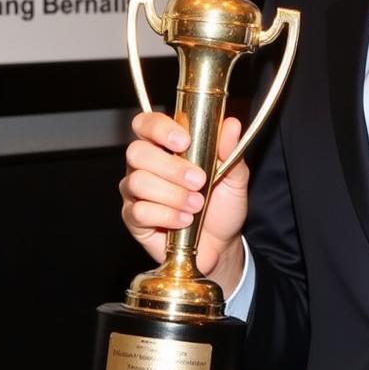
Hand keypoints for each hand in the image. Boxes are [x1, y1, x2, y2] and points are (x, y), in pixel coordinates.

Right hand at [119, 111, 248, 290]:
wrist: (221, 245)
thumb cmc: (223, 206)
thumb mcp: (235, 176)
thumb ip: (230, 150)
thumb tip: (231, 124)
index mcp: (165, 146)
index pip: (147, 124)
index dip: (160, 128)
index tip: (184, 142)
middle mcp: (145, 165)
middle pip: (137, 152)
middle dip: (170, 167)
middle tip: (199, 180)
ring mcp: (135, 192)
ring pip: (137, 182)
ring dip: (172, 194)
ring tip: (197, 205)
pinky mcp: (133, 218)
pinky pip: (139, 211)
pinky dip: (166, 216)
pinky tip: (184, 221)